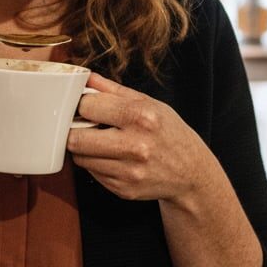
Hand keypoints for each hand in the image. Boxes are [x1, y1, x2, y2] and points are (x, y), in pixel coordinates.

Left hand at [66, 73, 209, 203]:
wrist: (192, 172)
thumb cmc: (169, 133)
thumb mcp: (149, 103)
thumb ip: (113, 90)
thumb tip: (85, 77)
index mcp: (141, 116)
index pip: (87, 107)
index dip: (81, 105)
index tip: (85, 107)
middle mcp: (135, 145)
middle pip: (76, 138)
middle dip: (75, 130)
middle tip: (84, 126)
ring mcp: (129, 171)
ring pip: (80, 158)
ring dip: (84, 148)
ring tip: (100, 141)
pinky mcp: (124, 189)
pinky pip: (92, 173)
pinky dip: (96, 164)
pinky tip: (112, 157)